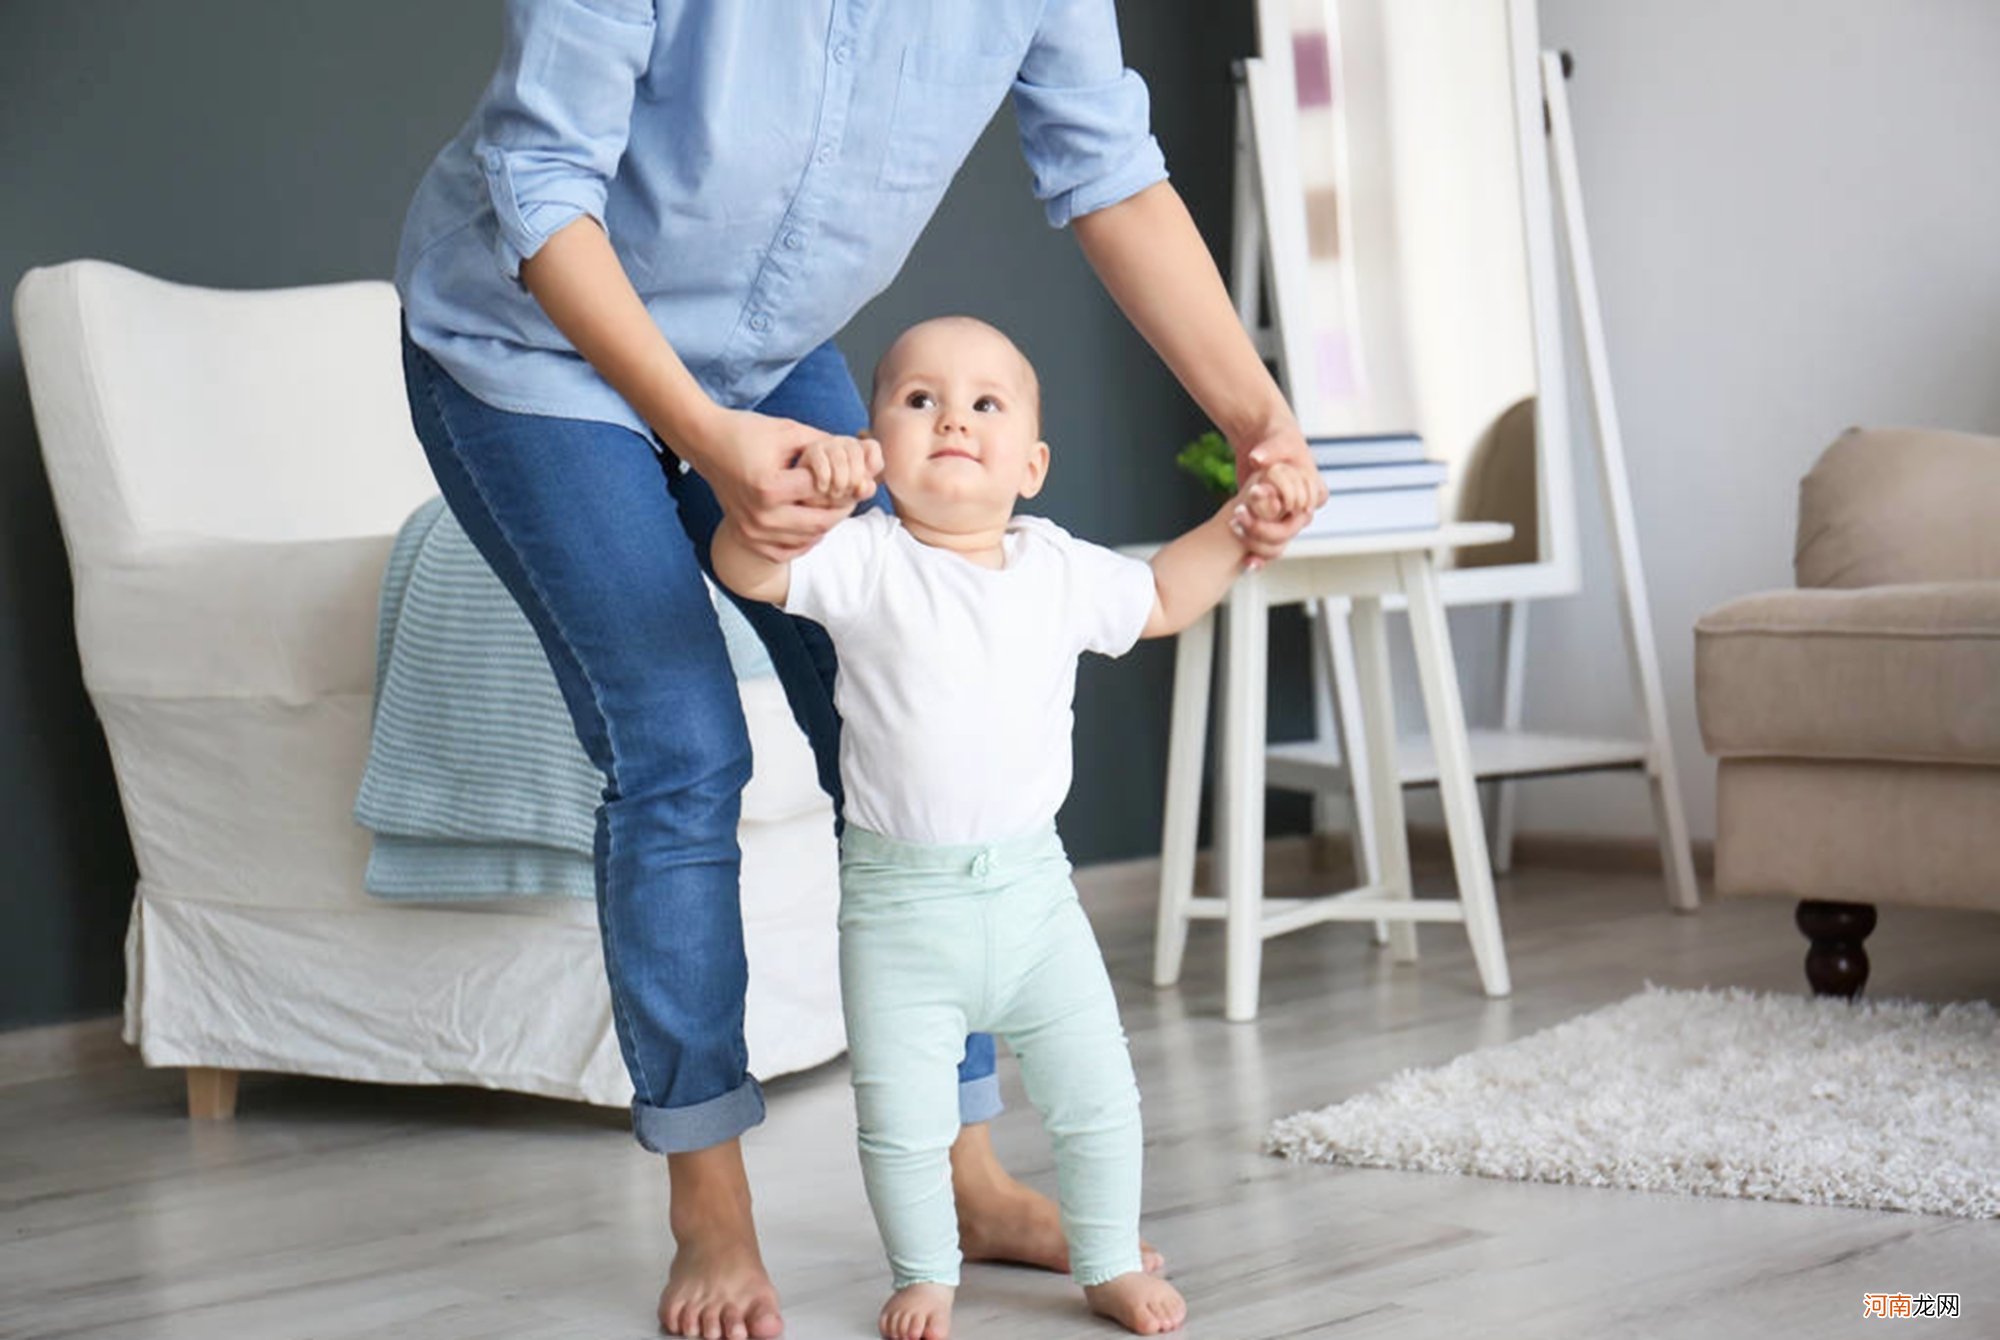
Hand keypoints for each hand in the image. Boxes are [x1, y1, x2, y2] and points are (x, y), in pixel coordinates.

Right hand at [677, 407, 873, 561]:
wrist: (706, 443)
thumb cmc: (746, 432)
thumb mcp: (789, 431)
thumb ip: (824, 444)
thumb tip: (859, 452)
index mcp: (770, 487)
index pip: (824, 491)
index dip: (845, 483)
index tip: (853, 476)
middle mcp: (760, 515)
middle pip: (821, 522)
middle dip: (841, 509)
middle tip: (849, 496)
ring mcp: (751, 531)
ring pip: (807, 539)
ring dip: (825, 525)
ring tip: (831, 506)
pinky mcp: (746, 538)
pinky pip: (786, 552)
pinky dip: (803, 540)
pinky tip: (810, 524)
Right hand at [798, 434, 882, 505]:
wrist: (808, 494)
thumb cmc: (835, 491)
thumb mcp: (853, 494)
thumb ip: (864, 491)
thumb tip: (865, 486)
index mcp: (859, 450)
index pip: (872, 447)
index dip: (872, 464)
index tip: (864, 481)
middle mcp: (844, 442)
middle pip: (856, 452)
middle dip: (854, 477)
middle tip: (847, 492)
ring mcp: (827, 444)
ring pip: (839, 457)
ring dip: (840, 480)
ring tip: (835, 493)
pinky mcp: (811, 451)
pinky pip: (822, 462)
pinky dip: (825, 478)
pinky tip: (823, 488)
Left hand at [1230, 425, 1326, 566]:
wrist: (1263, 444)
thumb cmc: (1277, 439)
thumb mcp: (1276, 442)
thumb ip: (1269, 451)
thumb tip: (1257, 458)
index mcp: (1314, 490)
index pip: (1304, 508)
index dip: (1282, 509)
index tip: (1256, 494)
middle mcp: (1304, 509)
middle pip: (1289, 530)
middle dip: (1263, 528)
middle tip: (1238, 514)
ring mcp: (1288, 520)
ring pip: (1278, 543)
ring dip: (1256, 542)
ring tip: (1233, 528)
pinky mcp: (1271, 525)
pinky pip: (1268, 547)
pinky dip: (1258, 557)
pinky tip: (1246, 565)